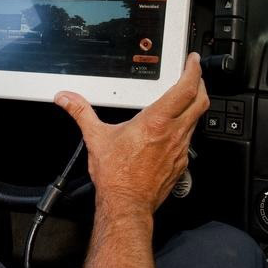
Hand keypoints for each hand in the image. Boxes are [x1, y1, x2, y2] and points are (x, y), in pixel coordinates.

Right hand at [55, 53, 207, 217]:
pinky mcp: (180, 163)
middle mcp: (173, 133)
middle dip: (200, 84)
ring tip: (183, 100)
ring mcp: (180, 149)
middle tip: (194, 75)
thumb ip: (81, 112)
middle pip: (200, 101)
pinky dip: (184, 128)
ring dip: (192, 106)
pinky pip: (188, 140)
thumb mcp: (96, 137)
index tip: (192, 62)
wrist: (126, 205)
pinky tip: (172, 130)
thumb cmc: (116, 175)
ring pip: (196, 121)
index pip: (185, 89)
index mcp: (156, 121)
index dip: (193, 71)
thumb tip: (66, 98)